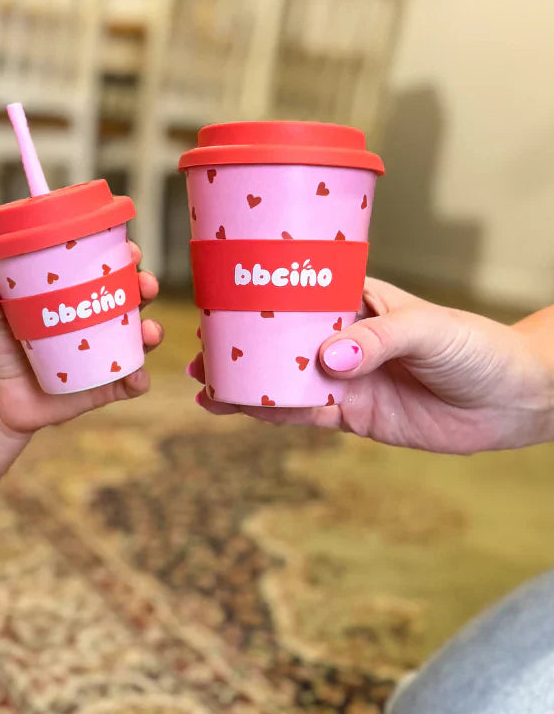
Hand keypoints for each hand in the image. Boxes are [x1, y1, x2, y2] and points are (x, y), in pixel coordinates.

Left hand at [0, 242, 162, 437]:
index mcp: (76, 301)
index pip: (106, 274)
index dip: (124, 259)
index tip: (131, 250)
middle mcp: (96, 325)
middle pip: (133, 301)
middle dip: (146, 289)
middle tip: (145, 285)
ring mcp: (103, 357)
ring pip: (139, 341)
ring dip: (152, 332)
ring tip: (148, 330)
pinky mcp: (101, 389)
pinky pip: (129, 384)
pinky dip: (139, 380)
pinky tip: (137, 376)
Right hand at [190, 278, 553, 453]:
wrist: (514, 399)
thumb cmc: (477, 347)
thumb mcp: (429, 330)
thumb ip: (377, 340)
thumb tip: (328, 360)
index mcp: (355, 301)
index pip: (296, 296)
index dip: (256, 301)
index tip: (219, 305)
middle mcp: (343, 338)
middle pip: (279, 341)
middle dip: (239, 348)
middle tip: (199, 354)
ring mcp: (346, 379)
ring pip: (284, 381)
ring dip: (246, 385)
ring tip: (207, 386)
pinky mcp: (355, 416)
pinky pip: (306, 415)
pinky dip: (274, 415)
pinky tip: (243, 412)